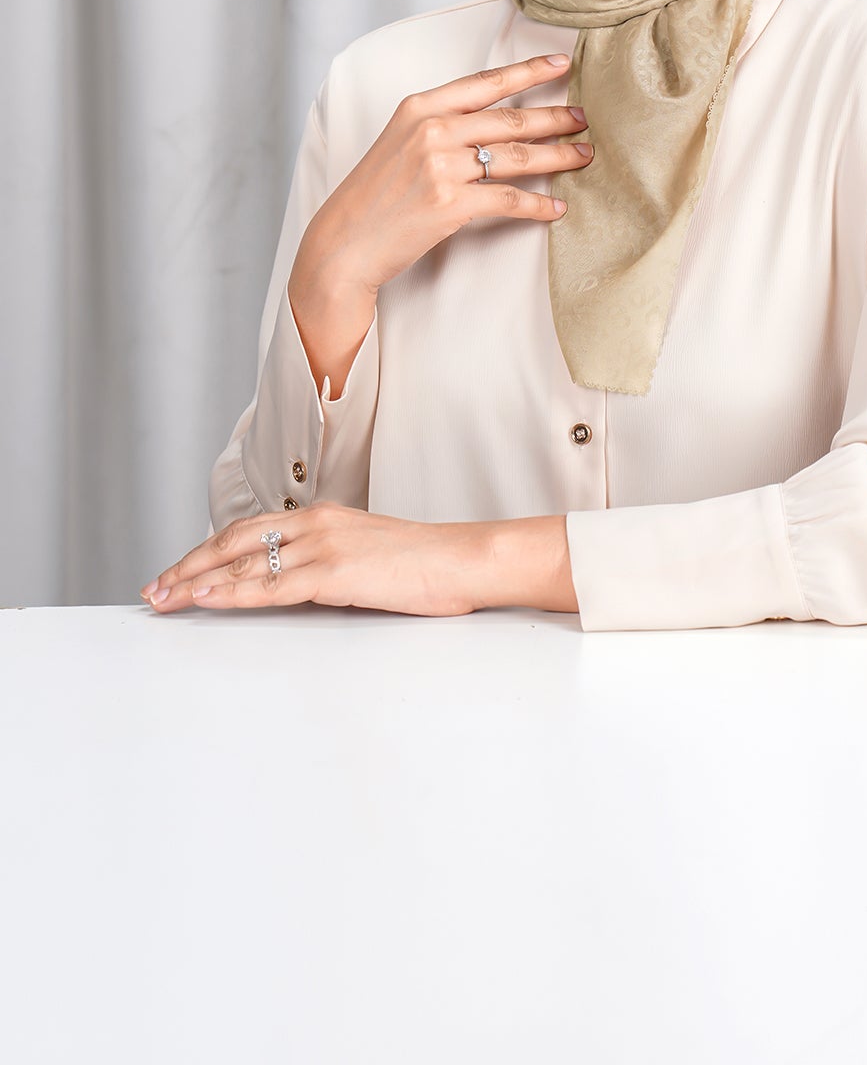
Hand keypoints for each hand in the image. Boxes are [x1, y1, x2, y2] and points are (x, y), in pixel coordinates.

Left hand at [139, 504, 484, 616]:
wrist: (464, 559)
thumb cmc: (425, 562)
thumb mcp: (366, 553)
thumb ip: (328, 561)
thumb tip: (296, 586)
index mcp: (322, 517)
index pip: (248, 530)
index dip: (208, 551)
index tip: (178, 571)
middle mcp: (315, 524)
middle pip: (233, 541)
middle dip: (187, 565)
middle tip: (153, 589)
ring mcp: (323, 546)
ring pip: (243, 563)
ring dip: (196, 582)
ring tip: (163, 599)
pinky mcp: (334, 573)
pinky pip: (270, 585)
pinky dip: (230, 593)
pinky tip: (205, 598)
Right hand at [302, 53, 593, 298]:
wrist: (344, 241)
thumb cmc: (373, 195)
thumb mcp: (399, 142)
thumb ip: (440, 125)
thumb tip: (492, 121)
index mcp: (420, 107)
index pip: (485, 82)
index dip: (528, 72)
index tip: (560, 64)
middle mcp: (432, 130)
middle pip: (511, 119)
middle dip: (556, 118)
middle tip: (585, 118)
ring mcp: (441, 167)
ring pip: (518, 156)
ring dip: (558, 156)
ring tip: (584, 155)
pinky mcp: (451, 204)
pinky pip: (509, 199)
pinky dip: (538, 205)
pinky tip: (557, 207)